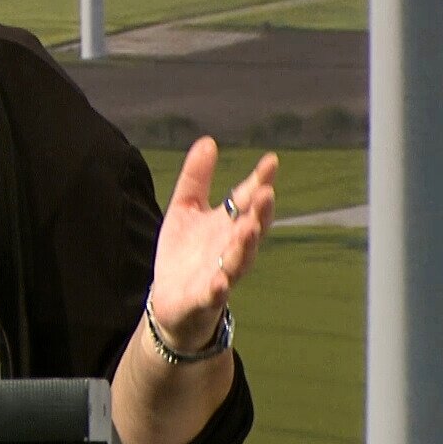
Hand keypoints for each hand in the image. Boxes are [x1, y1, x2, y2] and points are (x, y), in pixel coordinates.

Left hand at [150, 137, 276, 350]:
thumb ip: (196, 178)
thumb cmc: (185, 254)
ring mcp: (222, 274)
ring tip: (249, 228)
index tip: (271, 161)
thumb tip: (208, 141)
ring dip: (245, 245)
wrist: (171, 302)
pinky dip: (218, 288)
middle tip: (266, 192)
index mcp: (228, 225)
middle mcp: (232, 248)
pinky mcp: (205, 298)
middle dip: (260, 212)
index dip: (260, 181)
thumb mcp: (185, 209)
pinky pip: (215, 294)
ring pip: (239, 260)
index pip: (248, 200)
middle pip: (252, 228)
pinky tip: (220, 282)